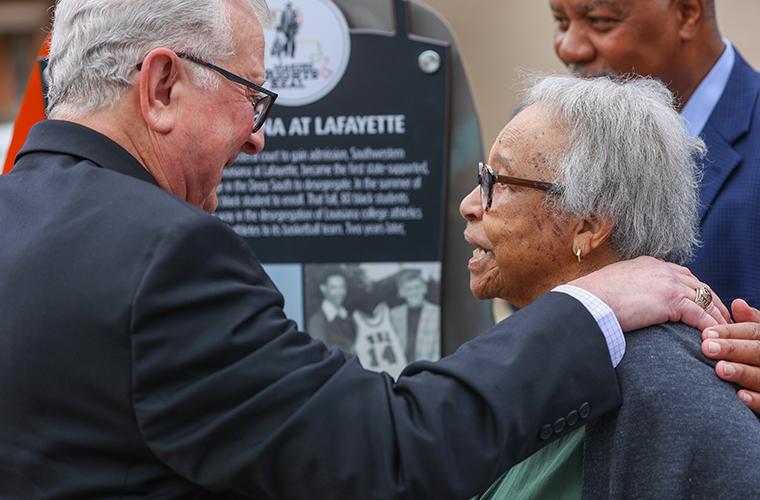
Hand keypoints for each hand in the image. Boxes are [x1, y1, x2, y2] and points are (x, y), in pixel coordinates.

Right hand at [569, 256, 728, 331]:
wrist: (588, 300)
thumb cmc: (593, 298)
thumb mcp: (615, 285)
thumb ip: (629, 288)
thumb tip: (628, 302)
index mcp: (648, 264)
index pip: (681, 274)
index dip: (694, 289)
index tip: (700, 302)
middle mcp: (662, 269)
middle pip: (698, 284)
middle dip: (712, 301)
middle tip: (720, 317)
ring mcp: (668, 282)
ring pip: (704, 298)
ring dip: (715, 315)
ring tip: (722, 330)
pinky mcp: (671, 299)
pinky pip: (699, 314)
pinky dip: (708, 325)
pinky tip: (710, 336)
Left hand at [702, 299, 759, 412]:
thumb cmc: (758, 358)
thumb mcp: (759, 338)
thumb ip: (751, 323)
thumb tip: (737, 303)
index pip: (754, 332)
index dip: (731, 332)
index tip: (706, 333)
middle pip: (758, 351)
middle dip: (733, 349)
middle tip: (707, 348)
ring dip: (742, 372)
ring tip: (720, 369)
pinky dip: (756, 400)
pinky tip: (739, 396)